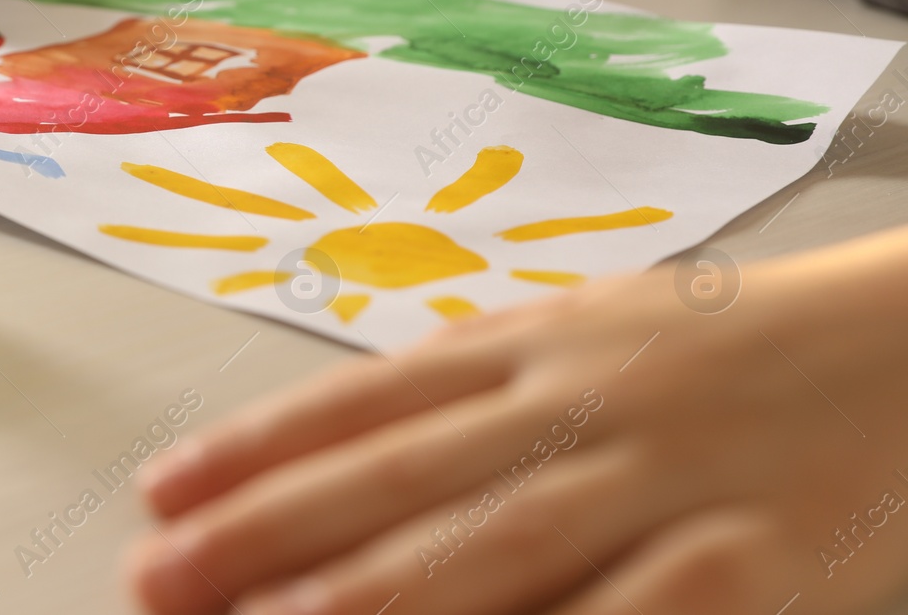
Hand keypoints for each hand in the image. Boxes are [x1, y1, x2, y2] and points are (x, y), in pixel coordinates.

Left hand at [124, 226, 907, 614]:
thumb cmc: (739, 342)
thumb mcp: (598, 329)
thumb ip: (483, 374)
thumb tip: (351, 425)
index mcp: (538, 341)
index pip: (369, 399)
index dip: (259, 448)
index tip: (164, 492)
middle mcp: (581, 403)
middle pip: (402, 478)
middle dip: (269, 534)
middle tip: (157, 576)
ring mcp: (667, 481)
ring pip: (495, 549)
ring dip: (370, 599)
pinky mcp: (759, 562)